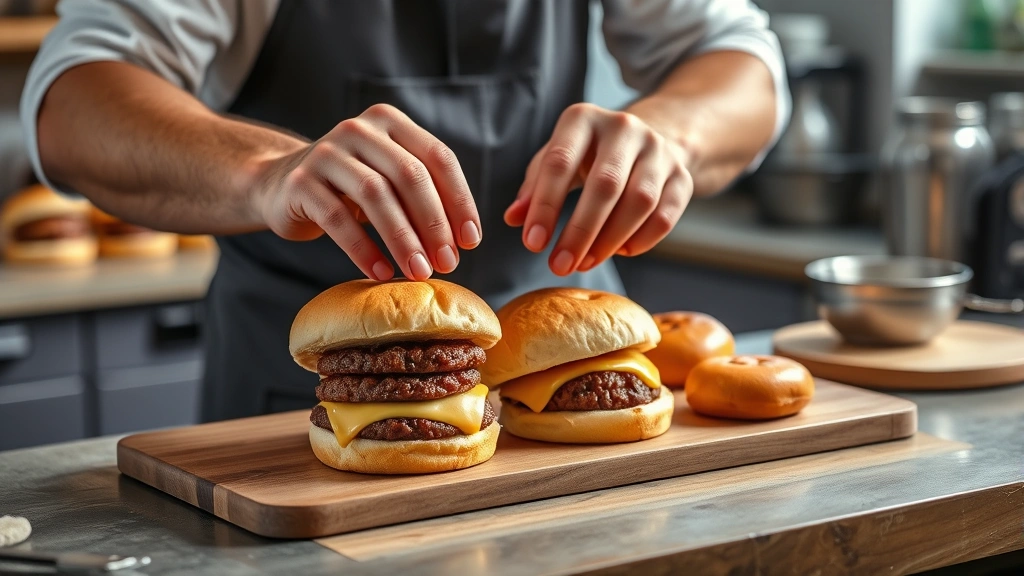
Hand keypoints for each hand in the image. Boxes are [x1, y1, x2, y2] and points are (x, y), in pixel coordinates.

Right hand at [253, 104, 480, 280]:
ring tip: (419, 271)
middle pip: (410, 175)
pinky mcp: (301, 182)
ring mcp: (327, 153)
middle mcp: (359, 129)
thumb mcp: (389, 181)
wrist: (279, 185)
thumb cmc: (349, 189)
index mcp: (390, 122)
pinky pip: (338, 218)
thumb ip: (423, 196)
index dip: (459, 200)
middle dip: (434, 223)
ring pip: (376, 195)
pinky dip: (363, 248)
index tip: (471, 241)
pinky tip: (381, 271)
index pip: (438, 157)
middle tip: (448, 263)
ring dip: (403, 238)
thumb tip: (463, 240)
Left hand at [505, 103, 692, 274]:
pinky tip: (619, 252)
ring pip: (640, 201)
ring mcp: (658, 150)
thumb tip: (514, 218)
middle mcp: (624, 127)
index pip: (560, 162)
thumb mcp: (557, 158)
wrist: (652, 136)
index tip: (532, 244)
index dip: (544, 206)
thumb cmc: (590, 154)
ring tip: (585, 263)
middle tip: (559, 266)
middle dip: (580, 232)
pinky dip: (642, 241)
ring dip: (610, 240)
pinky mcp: (682, 176)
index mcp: (583, 119)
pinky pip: (665, 216)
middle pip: (605, 185)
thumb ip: (534, 186)